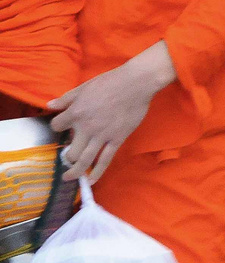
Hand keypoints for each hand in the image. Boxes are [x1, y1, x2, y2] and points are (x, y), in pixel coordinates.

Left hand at [48, 41, 176, 181]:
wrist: (136, 83)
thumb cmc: (110, 81)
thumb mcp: (84, 87)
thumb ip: (66, 98)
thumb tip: (49, 105)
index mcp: (76, 112)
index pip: (57, 126)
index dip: (58, 128)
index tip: (63, 128)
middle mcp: (86, 127)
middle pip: (70, 149)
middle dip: (67, 156)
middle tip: (68, 159)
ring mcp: (102, 135)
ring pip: (84, 159)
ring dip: (75, 171)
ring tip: (69, 177)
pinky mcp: (117, 139)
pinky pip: (105, 160)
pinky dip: (97, 172)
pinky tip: (91, 180)